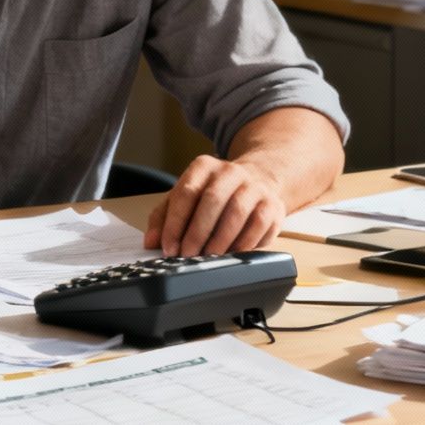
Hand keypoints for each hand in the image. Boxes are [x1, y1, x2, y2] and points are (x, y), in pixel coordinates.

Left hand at [144, 156, 287, 256]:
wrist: (259, 181)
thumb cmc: (216, 195)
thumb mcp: (187, 197)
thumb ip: (165, 217)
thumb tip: (151, 241)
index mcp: (204, 167)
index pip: (186, 192)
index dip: (175, 223)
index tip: (169, 247)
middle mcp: (231, 172)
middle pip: (212, 200)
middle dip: (197, 232)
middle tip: (187, 255)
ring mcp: (255, 187)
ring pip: (237, 213)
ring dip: (219, 240)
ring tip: (207, 257)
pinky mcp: (273, 205)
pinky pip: (258, 226)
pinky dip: (243, 244)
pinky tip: (231, 254)